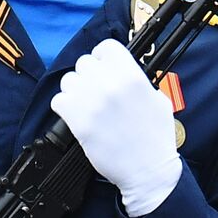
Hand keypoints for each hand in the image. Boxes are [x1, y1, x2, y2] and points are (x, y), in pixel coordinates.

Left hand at [50, 39, 181, 217]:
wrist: (148, 170)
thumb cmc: (156, 138)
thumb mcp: (158, 100)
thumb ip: (139, 81)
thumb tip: (124, 72)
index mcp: (132, 75)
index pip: (105, 47)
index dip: (103, 57)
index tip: (104, 67)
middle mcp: (110, 84)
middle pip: (84, 63)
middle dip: (89, 76)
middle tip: (96, 91)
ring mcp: (91, 102)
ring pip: (68, 80)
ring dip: (75, 90)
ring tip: (86, 104)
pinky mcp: (78, 121)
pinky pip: (59, 101)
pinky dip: (65, 107)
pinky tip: (77, 116)